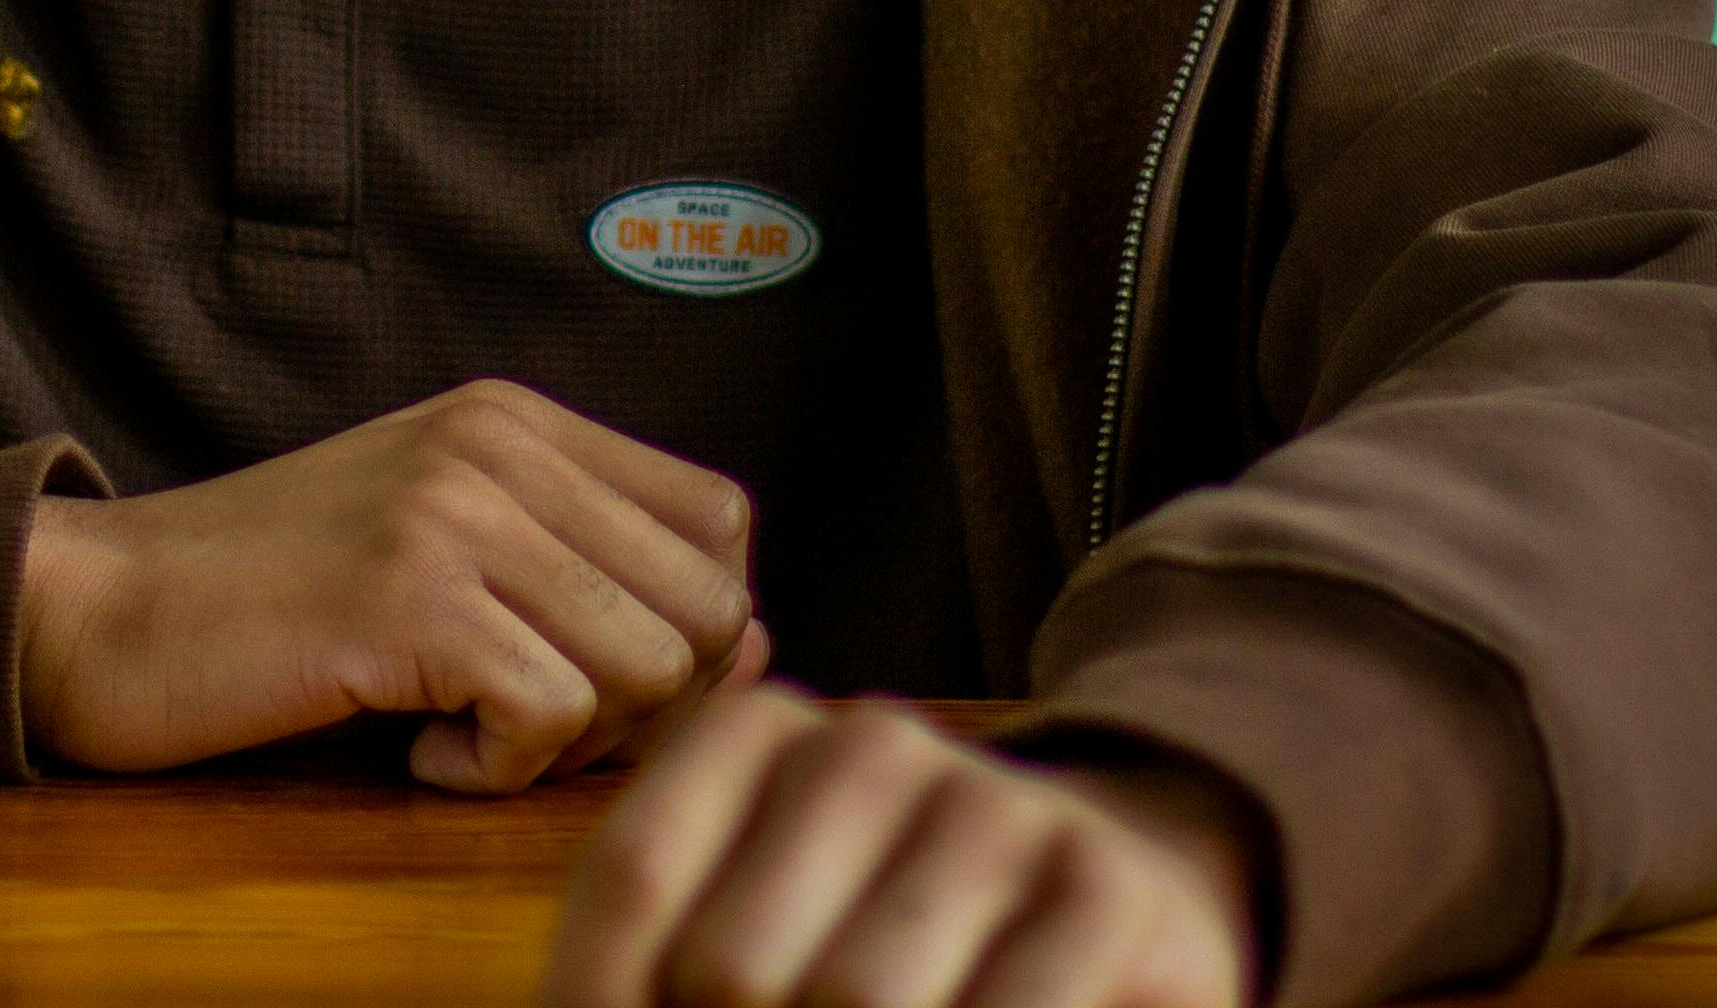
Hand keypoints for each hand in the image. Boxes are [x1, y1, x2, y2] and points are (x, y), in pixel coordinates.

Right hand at [16, 378, 770, 789]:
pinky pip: (552, 714)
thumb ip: (577, 568)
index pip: (721, 523)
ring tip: (466, 733)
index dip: (697, 629)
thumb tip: (754, 644)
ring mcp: (455, 513)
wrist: (92, 610)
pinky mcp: (409, 597)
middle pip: (710, 606)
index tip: (599, 685)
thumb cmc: (268, 604)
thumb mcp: (437, 540)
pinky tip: (418, 753)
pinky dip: (497, 770)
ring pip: (650, 666)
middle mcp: (500, 445)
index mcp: (517, 421)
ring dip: (573, 743)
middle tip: (531, 728)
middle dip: (649, 707)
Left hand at [543, 686, 1262, 1007]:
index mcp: (762, 736)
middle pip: (730, 964)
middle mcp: (872, 744)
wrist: (1116, 906)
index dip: (600, 998)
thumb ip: (647, 966)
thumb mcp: (752, 927)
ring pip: (854, 999)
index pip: (633, 878)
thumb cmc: (879, 941)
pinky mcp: (1102, 888)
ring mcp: (995, 808)